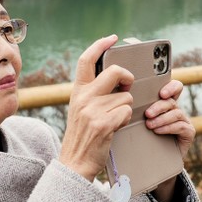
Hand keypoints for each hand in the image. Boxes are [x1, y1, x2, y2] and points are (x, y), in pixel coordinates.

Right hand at [59, 34, 134, 180]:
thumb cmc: (83, 135)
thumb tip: (116, 75)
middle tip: (127, 85)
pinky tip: (115, 128)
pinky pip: (127, 112)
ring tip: (114, 120)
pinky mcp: (103, 123)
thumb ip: (93, 91)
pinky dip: (126, 119)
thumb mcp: (81, 108)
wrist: (74, 162)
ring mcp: (93, 110)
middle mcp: (84, 97)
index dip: (100, 45)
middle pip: (115, 72)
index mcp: (78, 90)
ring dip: (126, 108)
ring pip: (126, 96)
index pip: (87, 60)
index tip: (112, 38)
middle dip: (127, 77)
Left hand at [145, 79, 194, 201]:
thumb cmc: (143, 139)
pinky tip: (158, 131)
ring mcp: (183, 121)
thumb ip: (136, 110)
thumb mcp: (138, 123)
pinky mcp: (188, 133)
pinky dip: (168, 127)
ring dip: (162, 118)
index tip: (161, 93)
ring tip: (150, 125)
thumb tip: (121, 100)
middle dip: (159, 106)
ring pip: (176, 113)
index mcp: (165, 104)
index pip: (174, 88)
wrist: (153, 164)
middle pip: (171, 101)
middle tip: (147, 114)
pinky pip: (181, 126)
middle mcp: (176, 110)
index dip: (170, 87)